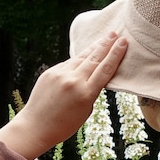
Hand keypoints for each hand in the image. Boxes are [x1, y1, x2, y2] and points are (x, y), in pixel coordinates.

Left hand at [0, 33, 127, 159]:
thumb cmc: (63, 125)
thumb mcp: (85, 112)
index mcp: (86, 94)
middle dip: (106, 44)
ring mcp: (60, 75)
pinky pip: (68, 63)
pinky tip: (85, 54)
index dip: (115, 54)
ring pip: (81, 57)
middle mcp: (73, 81)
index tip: (123, 42)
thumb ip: (91, 92)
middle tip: (115, 33)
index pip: (105, 69)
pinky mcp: (50, 72)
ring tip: (104, 38)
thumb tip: (92, 75)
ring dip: (93, 48)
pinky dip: (78, 59)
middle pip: (94, 58)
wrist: (35, 126)